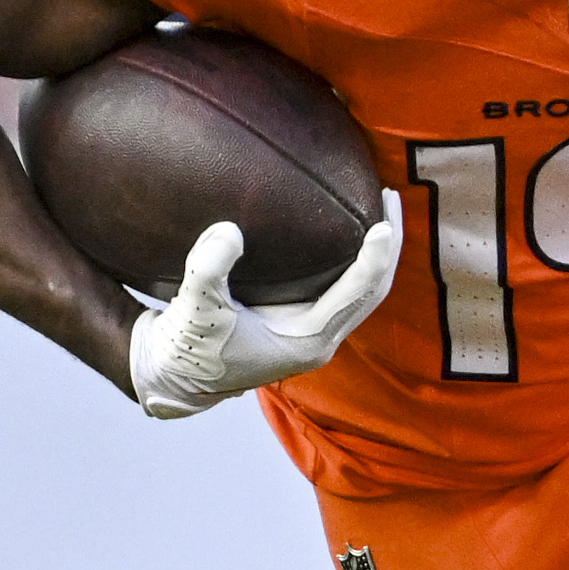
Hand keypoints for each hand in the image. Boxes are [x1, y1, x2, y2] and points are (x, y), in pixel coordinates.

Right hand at [129, 200, 400, 418]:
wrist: (178, 374)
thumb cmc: (190, 346)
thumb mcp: (195, 308)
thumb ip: (208, 270)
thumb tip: (229, 230)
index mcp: (308, 340)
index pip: (357, 294)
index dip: (374, 259)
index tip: (383, 223)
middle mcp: (321, 338)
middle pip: (373, 289)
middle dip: (388, 245)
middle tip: (390, 196)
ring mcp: (316, 331)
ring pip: (363, 289)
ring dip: (376, 252)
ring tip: (380, 204)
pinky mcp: (304, 322)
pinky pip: (344, 287)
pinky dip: (354, 259)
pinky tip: (347, 228)